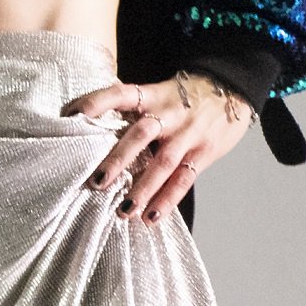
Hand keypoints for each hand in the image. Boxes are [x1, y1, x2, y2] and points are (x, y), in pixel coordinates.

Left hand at [63, 69, 253, 223]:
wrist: (233, 87)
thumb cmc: (185, 95)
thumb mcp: (158, 91)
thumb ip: (132, 107)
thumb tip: (88, 123)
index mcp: (152, 95)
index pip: (119, 94)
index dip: (96, 102)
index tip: (72, 116)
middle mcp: (168, 114)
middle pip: (140, 135)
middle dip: (118, 160)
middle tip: (97, 182)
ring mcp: (188, 134)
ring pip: (163, 162)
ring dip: (143, 188)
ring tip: (124, 210)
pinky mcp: (204, 151)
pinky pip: (184, 178)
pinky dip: (168, 199)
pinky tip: (151, 218)